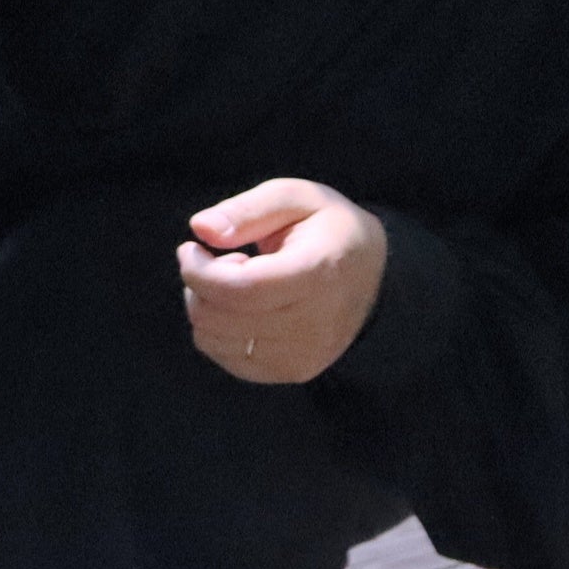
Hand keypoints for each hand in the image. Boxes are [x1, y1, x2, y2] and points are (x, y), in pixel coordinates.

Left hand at [178, 179, 388, 384]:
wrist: (377, 277)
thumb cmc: (330, 231)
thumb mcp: (296, 198)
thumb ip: (246, 209)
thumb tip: (201, 229)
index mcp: (317, 272)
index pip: (240, 289)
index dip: (199, 271)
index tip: (191, 249)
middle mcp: (313, 323)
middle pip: (219, 317)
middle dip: (199, 285)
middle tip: (222, 261)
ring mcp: (304, 354)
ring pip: (214, 340)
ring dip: (207, 307)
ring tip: (237, 283)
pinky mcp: (293, 371)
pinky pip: (227, 358)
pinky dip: (219, 331)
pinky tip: (243, 308)